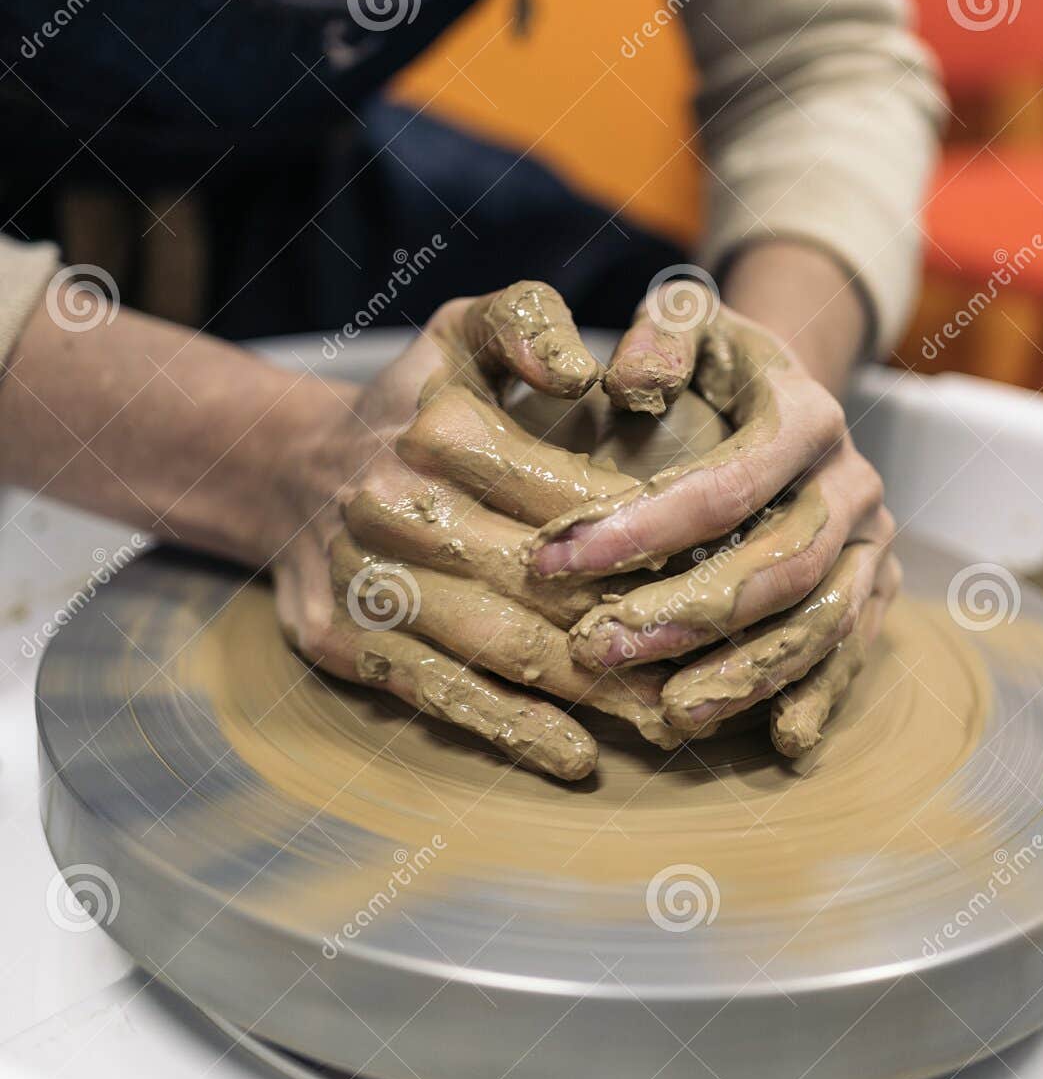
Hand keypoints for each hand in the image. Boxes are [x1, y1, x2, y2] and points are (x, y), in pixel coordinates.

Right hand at [273, 282, 680, 781]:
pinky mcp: (342, 643)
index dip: (649, 536)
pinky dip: (510, 729)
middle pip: (543, 580)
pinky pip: (438, 692)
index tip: (720, 568)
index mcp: (440, 430)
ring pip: (501, 645)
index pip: (571, 496)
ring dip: (594, 692)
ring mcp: (365, 581)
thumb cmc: (411, 402)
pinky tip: (577, 757)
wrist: (285, 468)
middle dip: (636, 624)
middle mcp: (397, 507)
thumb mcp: (462, 328)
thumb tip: (583, 374)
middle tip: (721, 662)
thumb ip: (528, 322)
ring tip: (676, 719)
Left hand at [526, 284, 898, 764]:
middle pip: (778, 566)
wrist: (786, 392)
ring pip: (820, 621)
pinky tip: (778, 741)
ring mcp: (871, 541)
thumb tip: (626, 383)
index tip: (552, 559)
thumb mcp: (686, 325)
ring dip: (745, 673)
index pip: (727, 485)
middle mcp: (852, 481)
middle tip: (597, 648)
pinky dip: (818, 696)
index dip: (642, 527)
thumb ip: (658, 339)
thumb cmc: (713, 367)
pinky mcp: (874, 587)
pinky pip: (854, 652)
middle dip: (685, 615)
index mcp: (807, 415)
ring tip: (668, 713)